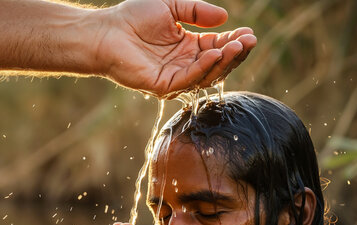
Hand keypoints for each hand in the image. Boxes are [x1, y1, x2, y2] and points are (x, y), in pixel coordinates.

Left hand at [96, 0, 255, 97]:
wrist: (106, 31)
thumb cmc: (133, 16)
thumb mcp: (172, 5)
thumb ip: (197, 11)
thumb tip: (224, 18)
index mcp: (189, 46)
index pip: (219, 46)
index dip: (235, 41)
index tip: (250, 34)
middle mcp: (185, 64)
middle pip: (218, 63)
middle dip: (235, 52)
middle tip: (249, 41)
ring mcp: (175, 76)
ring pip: (208, 73)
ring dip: (224, 60)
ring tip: (237, 46)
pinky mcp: (164, 85)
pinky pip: (188, 78)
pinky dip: (203, 66)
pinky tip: (214, 52)